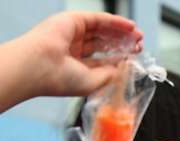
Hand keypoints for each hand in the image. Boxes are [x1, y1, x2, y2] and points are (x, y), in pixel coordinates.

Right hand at [20, 11, 142, 97]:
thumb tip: (124, 66)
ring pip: (103, 31)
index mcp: (76, 66)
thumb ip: (110, 74)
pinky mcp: (75, 20)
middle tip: (139, 46)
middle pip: (104, 44)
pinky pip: (100, 19)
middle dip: (123, 45)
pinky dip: (116, 22)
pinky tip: (130, 26)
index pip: (102, 60)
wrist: (40, 65)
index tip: (135, 59)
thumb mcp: (93, 82)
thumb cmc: (61, 79)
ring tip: (139, 37)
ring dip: (122, 33)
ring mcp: (73, 33)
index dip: (119, 59)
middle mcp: (74, 48)